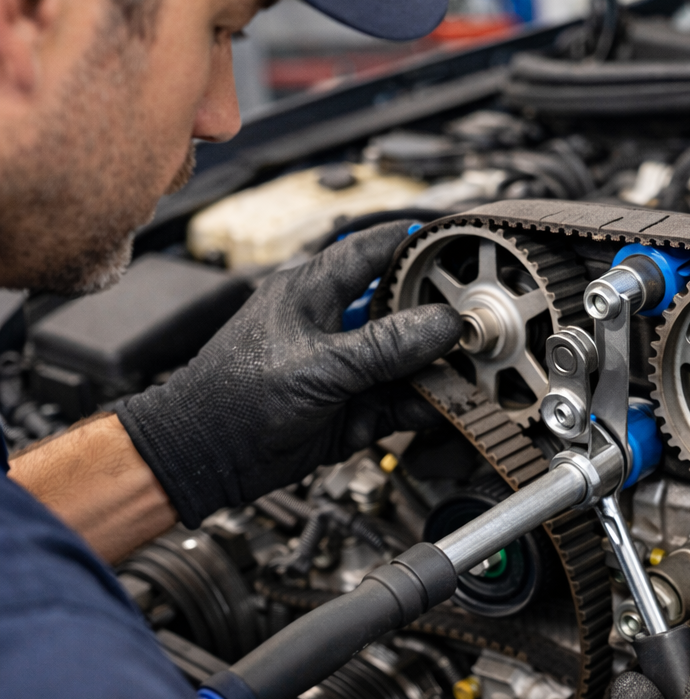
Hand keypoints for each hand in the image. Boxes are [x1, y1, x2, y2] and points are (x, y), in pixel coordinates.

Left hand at [115, 222, 460, 527]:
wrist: (205, 458)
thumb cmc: (234, 398)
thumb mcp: (318, 366)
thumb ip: (385, 345)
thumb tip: (442, 323)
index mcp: (313, 291)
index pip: (372, 250)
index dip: (413, 241)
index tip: (455, 240)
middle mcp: (333, 324)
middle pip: (400, 308)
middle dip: (437, 316)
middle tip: (475, 319)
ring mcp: (345, 367)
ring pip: (405, 359)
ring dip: (434, 368)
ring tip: (465, 370)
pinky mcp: (352, 407)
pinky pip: (399, 401)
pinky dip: (420, 406)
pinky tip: (439, 407)